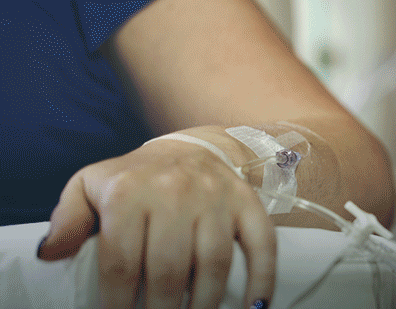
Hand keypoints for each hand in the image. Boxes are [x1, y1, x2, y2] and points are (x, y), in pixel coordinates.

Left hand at [37, 129, 274, 308]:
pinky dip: (262, 280)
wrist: (191, 149)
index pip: (121, 262)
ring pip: (214, 264)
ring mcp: (216, 198)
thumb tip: (50, 254)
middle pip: (169, 269)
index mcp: (130, 192)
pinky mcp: (248, 203)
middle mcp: (175, 192)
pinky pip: (262, 245)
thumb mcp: (91, 187)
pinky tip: (254, 308)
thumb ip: (68, 220)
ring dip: (205, 304)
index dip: (118, 302)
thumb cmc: (136, 179)